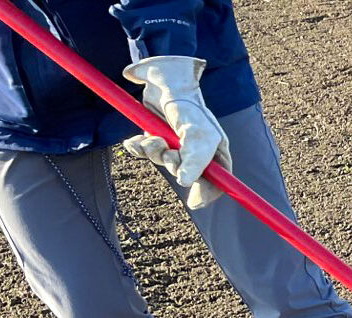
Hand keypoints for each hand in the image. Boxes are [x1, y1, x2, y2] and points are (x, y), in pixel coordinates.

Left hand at [122, 56, 231, 208]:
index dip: (206, 193)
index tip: (194, 202)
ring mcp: (173, 144)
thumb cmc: (189, 107)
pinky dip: (137, 148)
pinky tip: (135, 141)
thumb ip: (194, 161)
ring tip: (152, 138)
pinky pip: (143, 152)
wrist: (164, 81)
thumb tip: (185, 183)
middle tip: (169, 153)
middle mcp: (194, 150)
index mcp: (213, 152)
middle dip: (172, 165)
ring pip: (161, 162)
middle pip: (184, 174)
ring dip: (153, 153)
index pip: (216, 181)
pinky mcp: (153, 135)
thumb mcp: (199, 136)